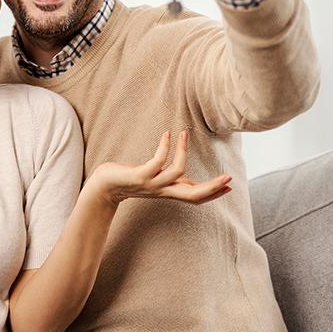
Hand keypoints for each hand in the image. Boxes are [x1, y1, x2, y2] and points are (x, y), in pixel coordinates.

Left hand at [87, 129, 231, 205]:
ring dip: (184, 152)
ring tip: (184, 134)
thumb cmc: (129, 181)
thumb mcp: (155, 182)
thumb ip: (173, 183)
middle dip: (212, 188)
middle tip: (229, 178)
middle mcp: (162, 191)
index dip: (212, 194)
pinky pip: (157, 162)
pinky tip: (167, 134)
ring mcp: (151, 184)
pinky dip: (165, 147)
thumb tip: (191, 183)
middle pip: (192, 196)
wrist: (103, 188)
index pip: (195, 198)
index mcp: (168, 192)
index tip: (230, 186)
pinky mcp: (139, 176)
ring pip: (177, 173)